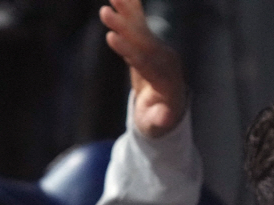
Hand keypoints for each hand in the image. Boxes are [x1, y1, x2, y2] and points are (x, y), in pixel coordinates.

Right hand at [99, 0, 186, 137]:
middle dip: (123, 25)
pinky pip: (139, 24)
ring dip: (125, 10)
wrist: (168, 107)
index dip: (128, 49)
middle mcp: (165, 58)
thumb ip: (161, 120)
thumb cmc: (158, 119)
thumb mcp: (158, 124)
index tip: (111, 37)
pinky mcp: (150, 44)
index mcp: (166, 77)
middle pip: (142, 39)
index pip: (144, 60)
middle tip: (104, 11)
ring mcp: (159, 48)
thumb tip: (165, 119)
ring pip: (140, 27)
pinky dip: (130, 9)